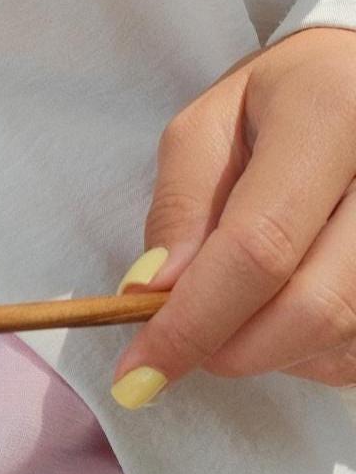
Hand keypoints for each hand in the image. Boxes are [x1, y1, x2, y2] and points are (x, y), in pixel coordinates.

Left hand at [110, 26, 355, 405]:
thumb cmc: (281, 100)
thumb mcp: (210, 125)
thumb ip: (181, 205)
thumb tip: (151, 295)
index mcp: (330, 119)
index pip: (258, 247)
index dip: (193, 323)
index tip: (138, 373)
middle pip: (312, 307)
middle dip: (229, 349)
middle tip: (178, 349)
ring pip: (342, 338)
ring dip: (269, 353)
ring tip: (233, 310)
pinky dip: (309, 355)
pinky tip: (280, 314)